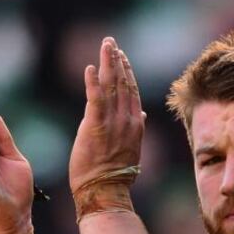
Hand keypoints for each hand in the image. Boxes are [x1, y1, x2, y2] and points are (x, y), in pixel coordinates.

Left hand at [69, 37, 145, 193]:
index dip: (127, 72)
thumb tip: (142, 115)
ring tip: (105, 46)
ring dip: (108, 63)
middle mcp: (127, 120)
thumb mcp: (131, 149)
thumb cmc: (115, 175)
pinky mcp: (95, 126)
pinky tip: (90, 68)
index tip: (122, 56)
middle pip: (123, 83)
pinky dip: (93, 82)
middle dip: (117, 60)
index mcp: (136, 124)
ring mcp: (112, 122)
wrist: (105, 191)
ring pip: (111, 86)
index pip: (132, 91)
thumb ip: (136, 128)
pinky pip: (95, 98)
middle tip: (111, 42)